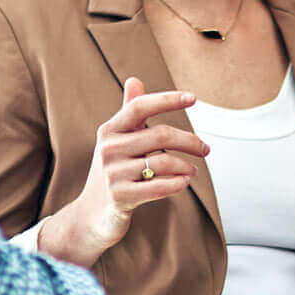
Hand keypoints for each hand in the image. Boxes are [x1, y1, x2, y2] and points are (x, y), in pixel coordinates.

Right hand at [41, 78, 208, 266]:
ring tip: (193, 171)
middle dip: (190, 141)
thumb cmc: (112, 172)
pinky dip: (177, 184)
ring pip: (163, 162)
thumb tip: (134, 79)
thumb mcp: (116, 141)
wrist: (89, 215)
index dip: (167, 99)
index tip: (193, 97)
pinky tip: (185, 182)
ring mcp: (112, 173)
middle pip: (160, 134)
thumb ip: (128, 112)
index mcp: (109, 130)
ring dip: (186, 166)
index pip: (140, 106)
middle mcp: (108, 148)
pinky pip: (159, 187)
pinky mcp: (119, 197)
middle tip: (205, 149)